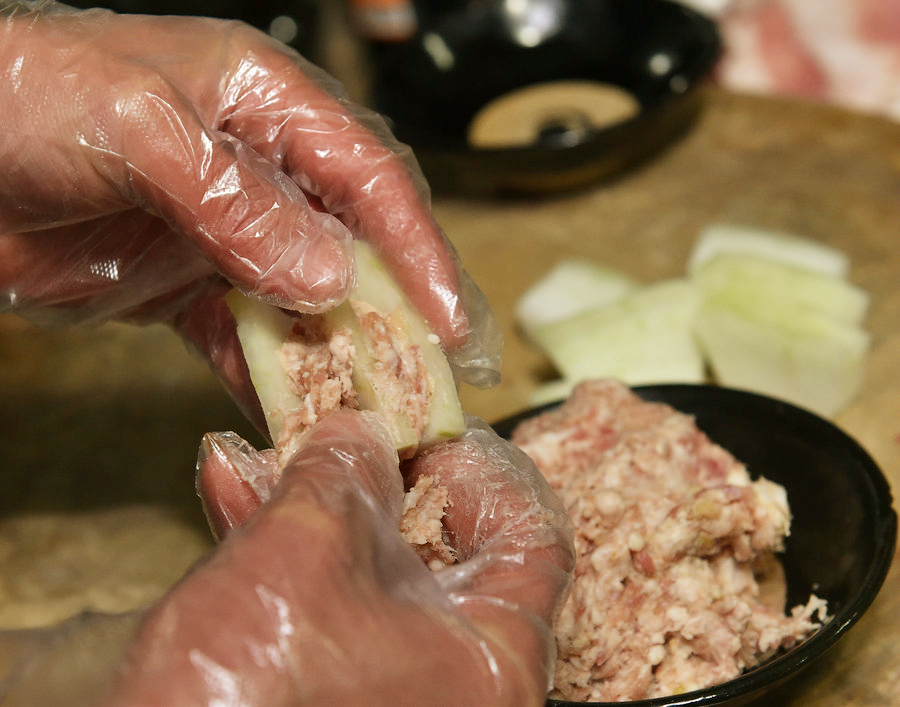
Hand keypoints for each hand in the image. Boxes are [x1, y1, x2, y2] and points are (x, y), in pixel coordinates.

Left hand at [0, 2, 499, 421]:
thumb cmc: (21, 97)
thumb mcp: (139, 128)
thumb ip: (238, 202)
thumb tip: (328, 276)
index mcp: (267, 104)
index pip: (370, 177)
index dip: (417, 248)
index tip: (447, 316)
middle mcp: (261, 168)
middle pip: (356, 243)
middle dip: (396, 308)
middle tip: (430, 372)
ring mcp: (229, 233)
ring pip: (308, 299)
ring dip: (339, 351)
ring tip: (373, 405)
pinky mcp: (190, 287)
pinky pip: (246, 339)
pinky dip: (271, 378)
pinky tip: (295, 413)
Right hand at [98, 410, 573, 705]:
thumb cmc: (253, 691)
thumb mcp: (307, 550)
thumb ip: (346, 473)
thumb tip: (361, 433)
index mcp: (490, 663)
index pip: (530, 544)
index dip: (482, 473)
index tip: (427, 438)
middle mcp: (452, 684)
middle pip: (441, 550)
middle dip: (377, 477)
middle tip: (348, 430)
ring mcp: (389, 691)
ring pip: (370, 572)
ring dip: (315, 501)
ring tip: (267, 450)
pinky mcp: (327, 691)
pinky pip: (325, 604)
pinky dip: (285, 547)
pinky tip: (233, 494)